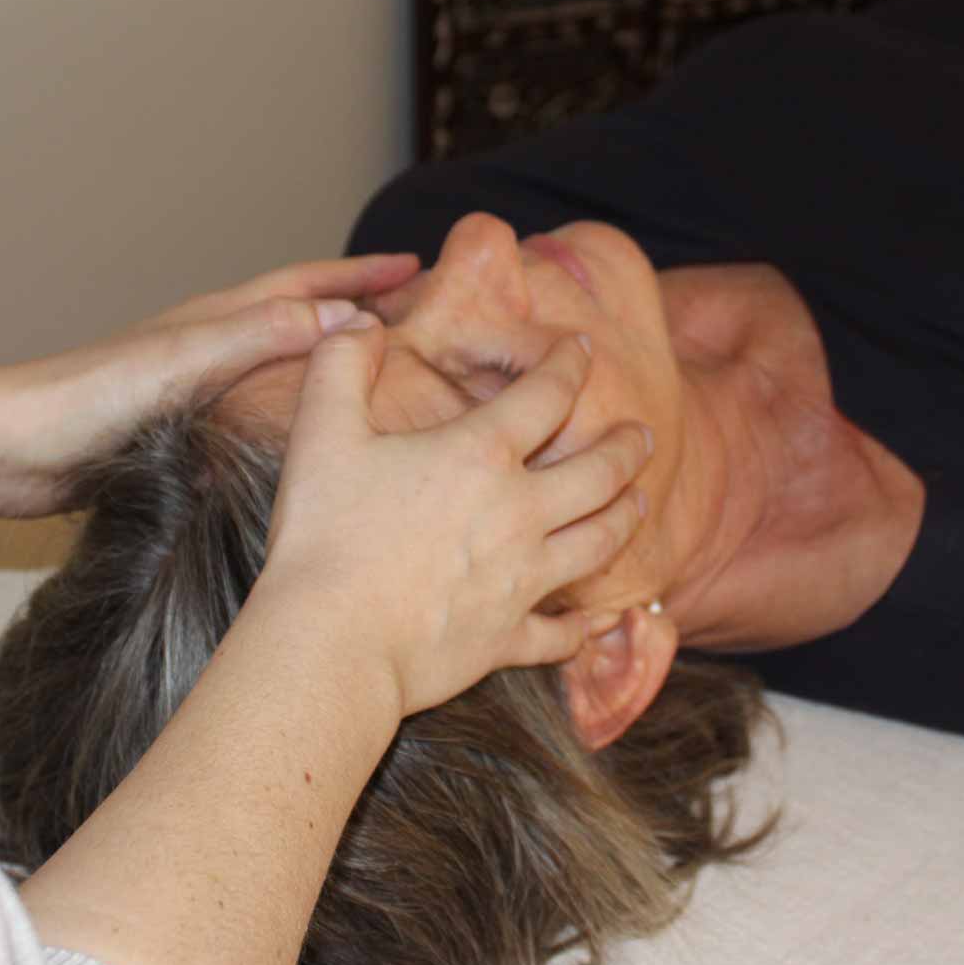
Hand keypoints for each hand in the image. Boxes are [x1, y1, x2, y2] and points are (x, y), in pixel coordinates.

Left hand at [5, 253, 419, 510]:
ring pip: (282, 363)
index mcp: (217, 319)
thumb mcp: (188, 360)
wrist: (20, 448)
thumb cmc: (90, 398)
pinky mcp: (181, 429)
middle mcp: (211, 345)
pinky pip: (258, 407)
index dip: (362, 274)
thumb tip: (347, 318)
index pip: (307, 284)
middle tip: (416, 315)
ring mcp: (197, 386)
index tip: (417, 268)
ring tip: (378, 375)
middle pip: (300, 315)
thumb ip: (263, 335)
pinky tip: (308, 440)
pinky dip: (295, 408)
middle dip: (356, 308)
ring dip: (329, 359)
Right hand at [258, 321, 654, 718]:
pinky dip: (583, 626)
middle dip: (625, 447)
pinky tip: (593, 621)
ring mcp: (520, 580)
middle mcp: (519, 513)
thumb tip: (361, 321)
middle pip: (599, 472)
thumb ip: (342, 364)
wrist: (330, 643)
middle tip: (640, 433)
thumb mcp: (322, 431)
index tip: (581, 348)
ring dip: (626, 517)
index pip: (546, 394)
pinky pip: (561, 634)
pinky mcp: (506, 639)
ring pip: (600, 544)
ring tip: (641, 502)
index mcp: (480, 455)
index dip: (568, 363)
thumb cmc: (323, 536)